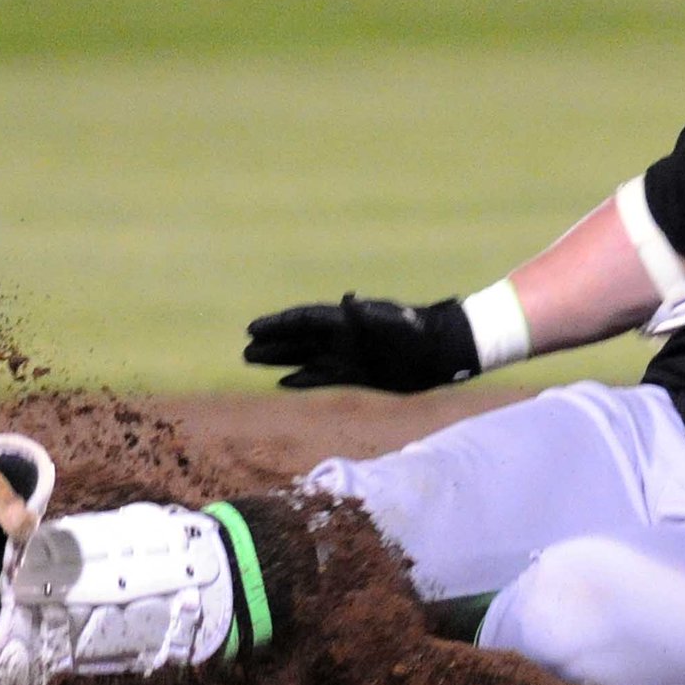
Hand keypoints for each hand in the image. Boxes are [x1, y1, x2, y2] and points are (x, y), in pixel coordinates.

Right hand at [243, 294, 479, 392]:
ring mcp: (348, 355)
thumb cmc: (421, 332)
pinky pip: (322, 377)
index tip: (254, 327)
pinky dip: (302, 380)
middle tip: (244, 347)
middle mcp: (343, 337)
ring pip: (305, 357)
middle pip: (299, 338)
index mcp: (347, 321)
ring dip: (279, 359)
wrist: (441, 351)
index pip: (305, 320)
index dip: (279, 324)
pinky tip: (283, 383)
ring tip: (251, 359)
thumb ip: (372, 314)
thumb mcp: (398, 321)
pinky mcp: (357, 374)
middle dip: (272, 342)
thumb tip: (348, 301)